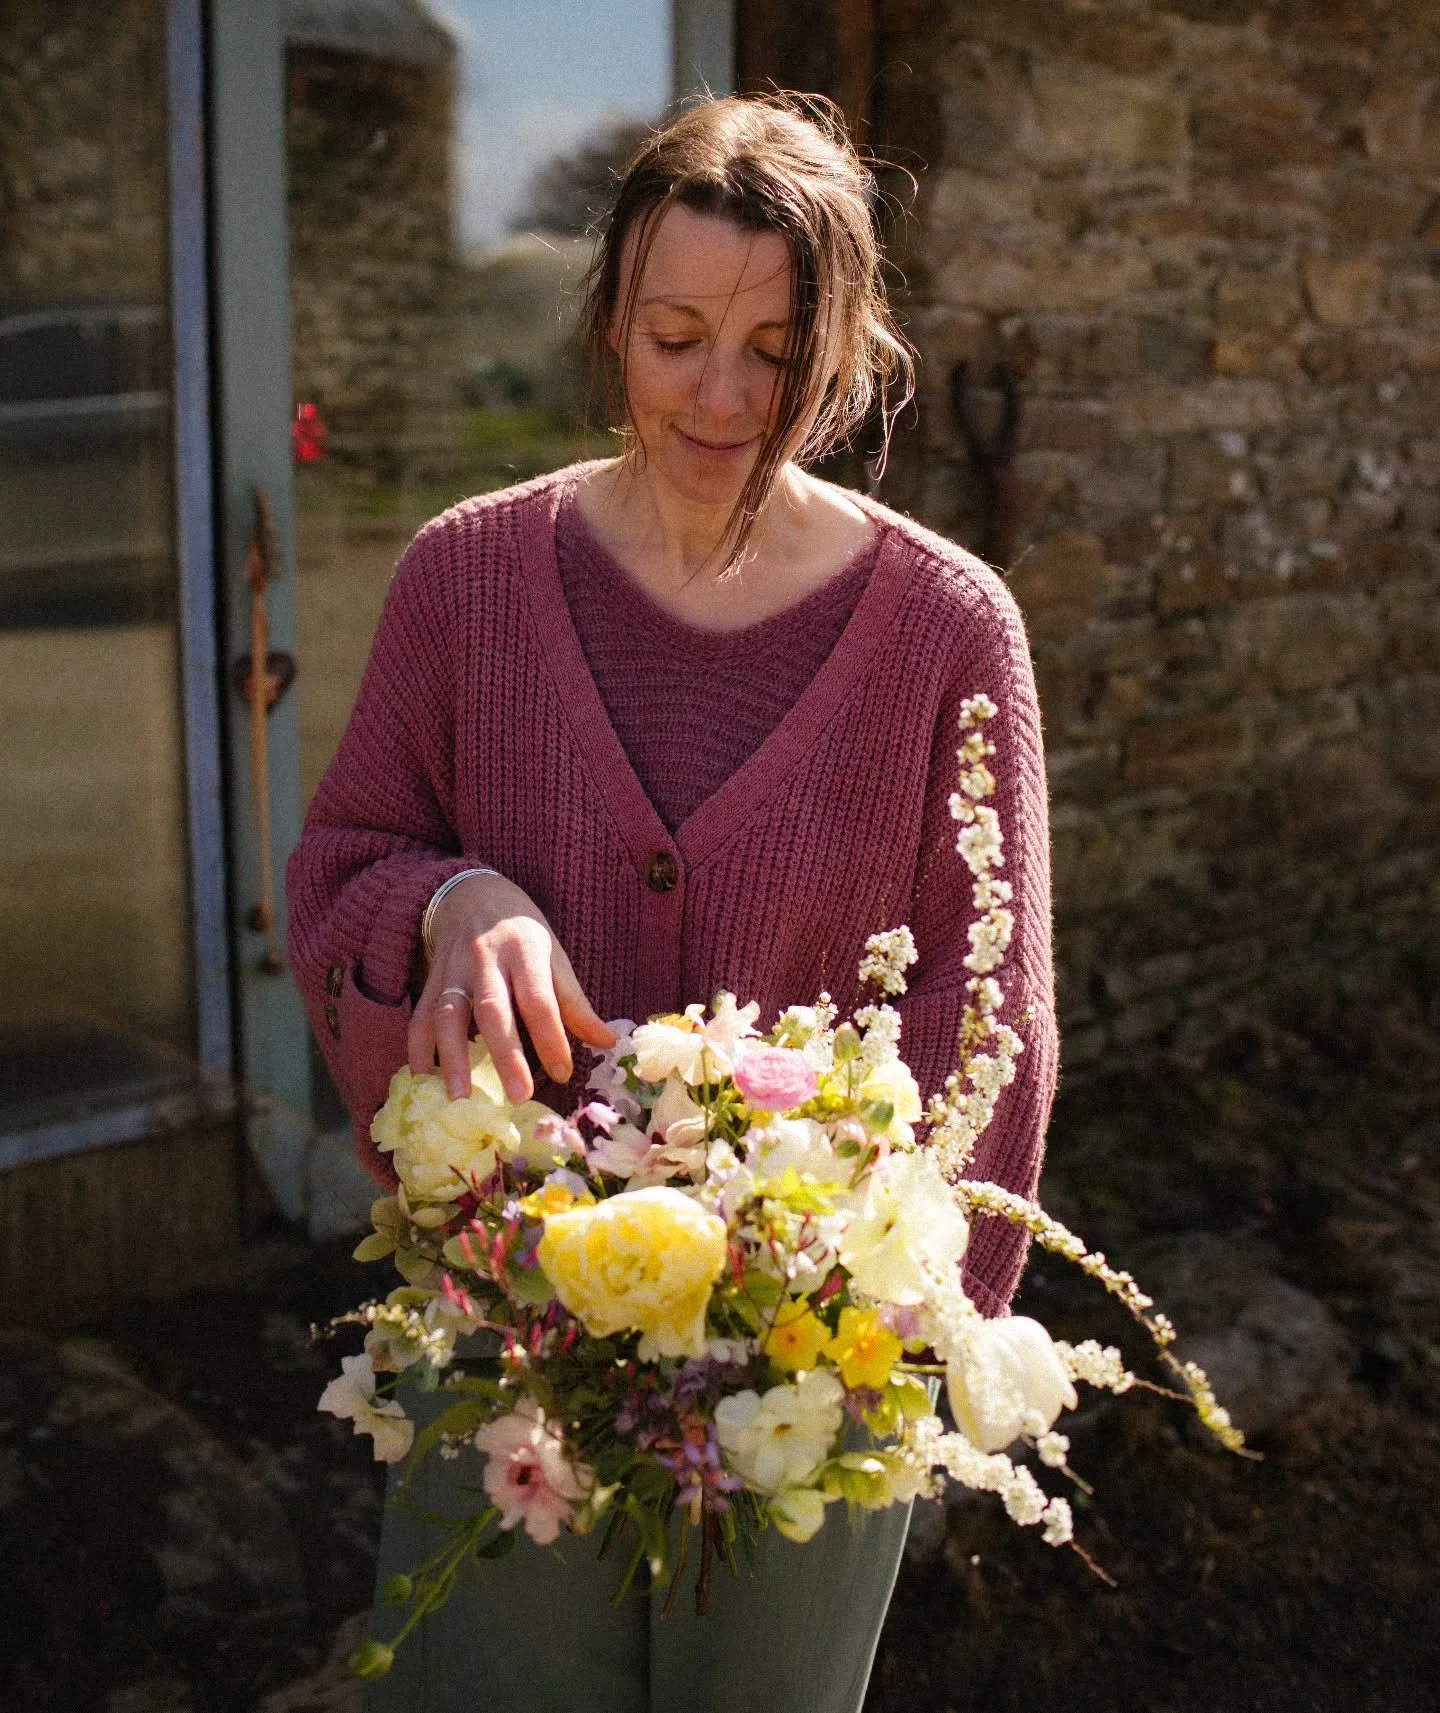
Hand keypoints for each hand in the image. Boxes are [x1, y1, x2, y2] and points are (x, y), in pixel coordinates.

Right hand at [409, 873, 615, 1103]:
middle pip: (494, 1009)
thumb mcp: (554, 956)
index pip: (539, 998)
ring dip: (452, 1057)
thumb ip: (575, 1003)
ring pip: (448, 1014)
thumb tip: (608, 1044)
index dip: (552, 1037)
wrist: (472, 894)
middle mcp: (486, 959)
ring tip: (459, 1097)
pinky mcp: (430, 981)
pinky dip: (418, 1050)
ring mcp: (453, 970)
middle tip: (520, 1095)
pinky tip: (424, 1081)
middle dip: (506, 1054)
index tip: (564, 1073)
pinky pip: (421, 1017)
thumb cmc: (521, 933)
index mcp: (525, 951)